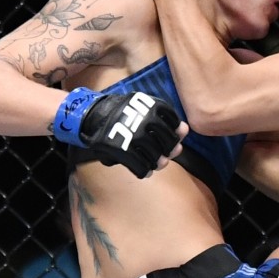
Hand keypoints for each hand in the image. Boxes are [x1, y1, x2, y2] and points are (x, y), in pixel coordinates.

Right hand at [54, 87, 187, 178]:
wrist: (93, 116)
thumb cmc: (124, 112)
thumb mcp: (144, 108)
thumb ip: (166, 119)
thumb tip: (185, 131)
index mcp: (153, 106)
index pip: (175, 124)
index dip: (174, 134)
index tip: (168, 137)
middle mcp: (146, 121)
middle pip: (169, 143)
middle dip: (169, 150)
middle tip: (164, 153)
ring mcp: (135, 137)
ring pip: (158, 158)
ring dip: (158, 163)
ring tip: (155, 162)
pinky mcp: (123, 151)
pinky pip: (142, 167)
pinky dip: (145, 171)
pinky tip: (144, 169)